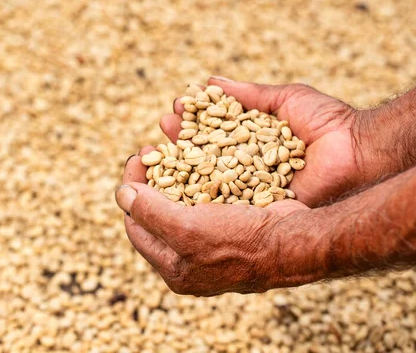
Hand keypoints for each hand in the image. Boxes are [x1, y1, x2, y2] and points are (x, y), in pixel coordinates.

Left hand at [116, 147, 319, 295]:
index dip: (130, 194)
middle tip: (149, 150)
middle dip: (150, 180)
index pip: (137, 227)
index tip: (134, 161)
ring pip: (182, 202)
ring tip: (169, 146)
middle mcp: (190, 259)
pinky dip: (198, 176)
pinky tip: (196, 154)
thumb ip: (149, 213)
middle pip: (157, 214)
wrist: (295, 241)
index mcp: (174, 268)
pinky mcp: (232, 224)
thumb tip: (121, 195)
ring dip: (173, 174)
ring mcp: (212, 242)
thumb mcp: (186, 229)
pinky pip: (206, 198)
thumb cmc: (240, 241)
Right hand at [160, 77, 368, 206]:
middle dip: (180, 140)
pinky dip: (199, 194)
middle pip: (205, 153)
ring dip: (180, 166)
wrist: (356, 153)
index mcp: (252, 139)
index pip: (214, 129)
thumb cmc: (326, 122)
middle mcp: (248, 164)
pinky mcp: (258, 207)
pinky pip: (225, 202)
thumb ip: (249, 93)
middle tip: (161, 128)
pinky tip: (175, 185)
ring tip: (157, 151)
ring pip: (208, 178)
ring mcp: (251, 187)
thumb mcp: (284, 98)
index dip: (193, 120)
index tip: (176, 108)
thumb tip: (211, 80)